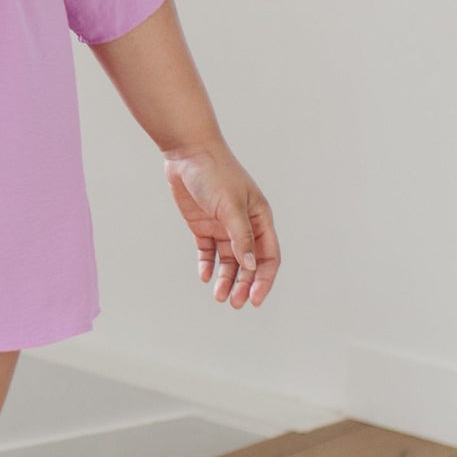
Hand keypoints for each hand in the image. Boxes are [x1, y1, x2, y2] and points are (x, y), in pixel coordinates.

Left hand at [162, 143, 279, 307]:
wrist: (187, 153)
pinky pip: (208, 252)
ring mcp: (223, 226)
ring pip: (228, 261)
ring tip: (220, 297)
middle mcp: (244, 225)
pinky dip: (208, 266)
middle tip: (234, 303)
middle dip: (244, 284)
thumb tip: (251, 267)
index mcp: (260, 219)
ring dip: (226, 279)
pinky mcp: (203, 226)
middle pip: (249, 264)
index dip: (264, 279)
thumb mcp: (231, 206)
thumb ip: (241, 237)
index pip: (268, 256)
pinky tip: (205, 277)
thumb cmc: (215, 173)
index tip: (255, 299)